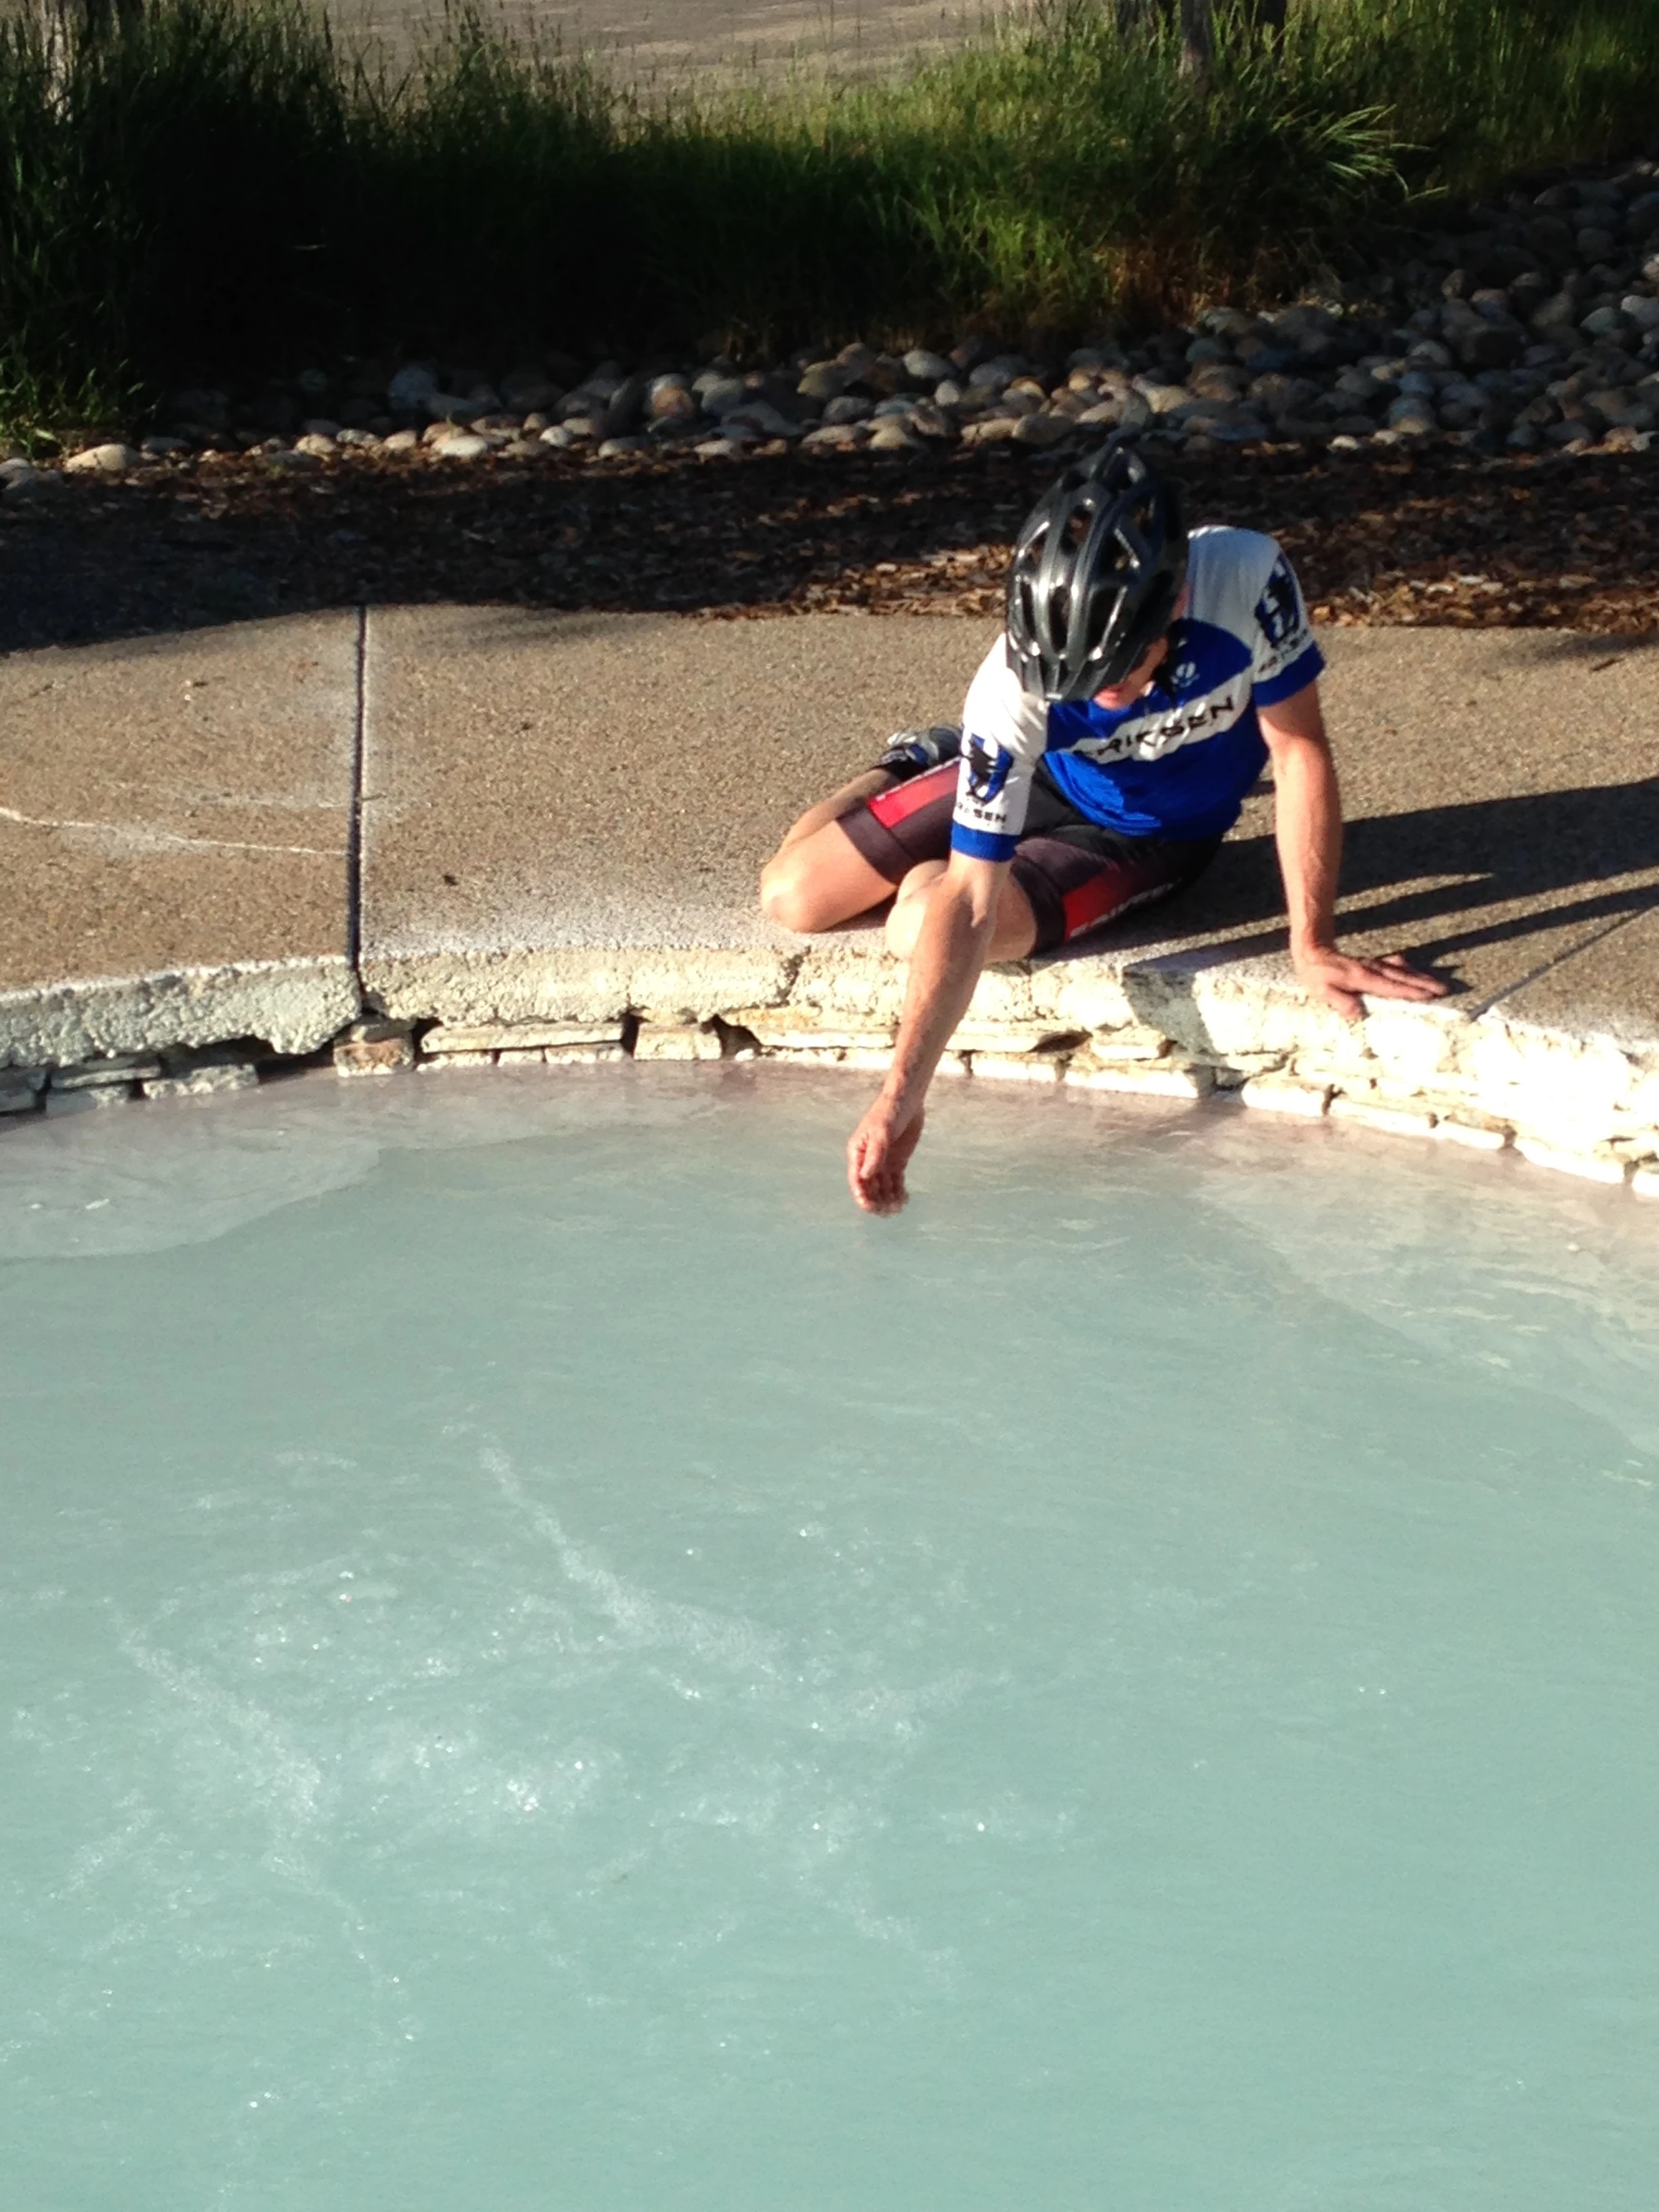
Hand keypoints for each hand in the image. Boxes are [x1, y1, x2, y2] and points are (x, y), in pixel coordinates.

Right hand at [847, 1093, 926, 1214]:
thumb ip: (875, 1153)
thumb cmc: (890, 1111)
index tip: (870, 1207)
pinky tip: (905, 1200)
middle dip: (877, 1201)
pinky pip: (895, 1182)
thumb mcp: (882, 1131)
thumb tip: (866, 1176)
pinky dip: (899, 1192)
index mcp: (857, 1152)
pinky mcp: (896, 1162)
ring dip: (888, 1199)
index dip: (861, 1195)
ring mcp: (882, 1162)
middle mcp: (867, 1160)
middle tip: (889, 1211)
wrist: (907, 1099)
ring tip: (898, 1207)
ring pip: (882, 1187)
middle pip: (869, 1187)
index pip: (857, 1179)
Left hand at [1294, 944, 1448, 1022]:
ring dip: (1421, 977)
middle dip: (1424, 984)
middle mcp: (1372, 970)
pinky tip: (1414, 971)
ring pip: (1402, 971)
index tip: (1428, 996)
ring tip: (1439, 984)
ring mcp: (1374, 965)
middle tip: (1444, 990)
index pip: (1390, 987)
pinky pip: (1395, 967)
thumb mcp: (1321, 991)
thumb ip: (1339, 1001)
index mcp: (1361, 978)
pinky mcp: (1373, 964)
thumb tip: (1357, 1013)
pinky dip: (1408, 970)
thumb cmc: (1315, 975)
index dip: (1409, 991)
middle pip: (1402, 977)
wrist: (1312, 950)